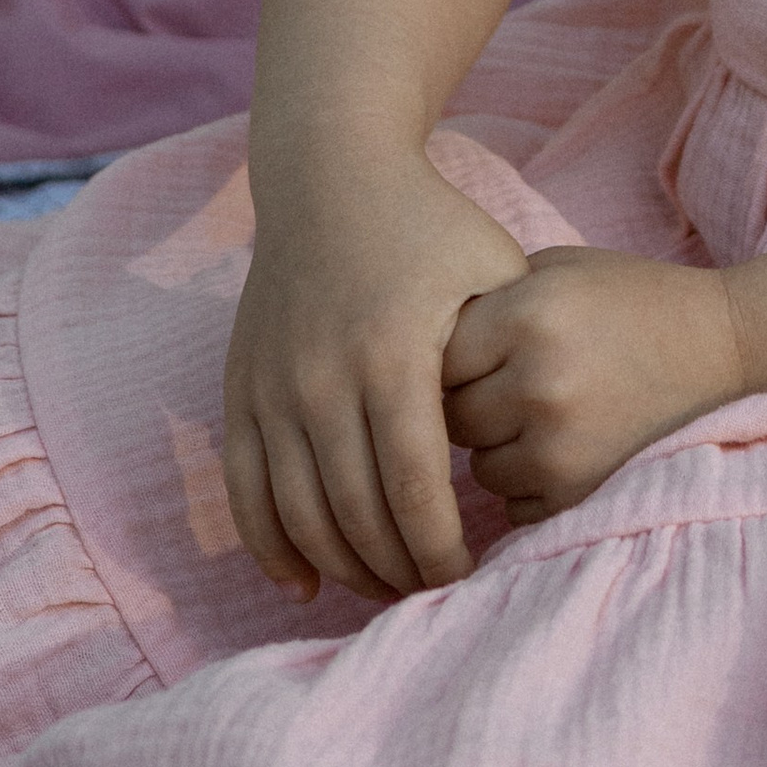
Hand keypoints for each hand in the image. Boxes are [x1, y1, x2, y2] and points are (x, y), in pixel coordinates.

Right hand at [223, 151, 532, 603]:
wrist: (331, 174)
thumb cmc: (428, 225)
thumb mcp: (490, 268)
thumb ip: (505, 351)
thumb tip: (524, 439)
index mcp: (392, 356)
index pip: (415, 490)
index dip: (440, 549)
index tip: (466, 575)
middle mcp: (322, 379)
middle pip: (356, 515)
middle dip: (397, 570)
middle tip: (430, 593)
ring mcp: (274, 387)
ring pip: (300, 515)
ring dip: (341, 567)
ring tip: (384, 587)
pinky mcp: (242, 389)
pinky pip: (244, 491)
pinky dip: (270, 547)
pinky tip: (306, 582)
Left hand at [441, 247, 745, 523]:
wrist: (716, 341)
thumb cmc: (624, 296)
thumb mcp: (553, 269)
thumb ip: (484, 302)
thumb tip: (412, 350)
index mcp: (528, 314)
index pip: (434, 356)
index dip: (443, 356)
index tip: (462, 351)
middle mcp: (537, 380)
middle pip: (449, 416)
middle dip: (465, 404)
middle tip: (502, 382)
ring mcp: (558, 443)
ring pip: (476, 466)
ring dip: (494, 447)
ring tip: (538, 411)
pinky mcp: (578, 489)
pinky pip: (512, 502)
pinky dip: (526, 481)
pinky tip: (561, 442)